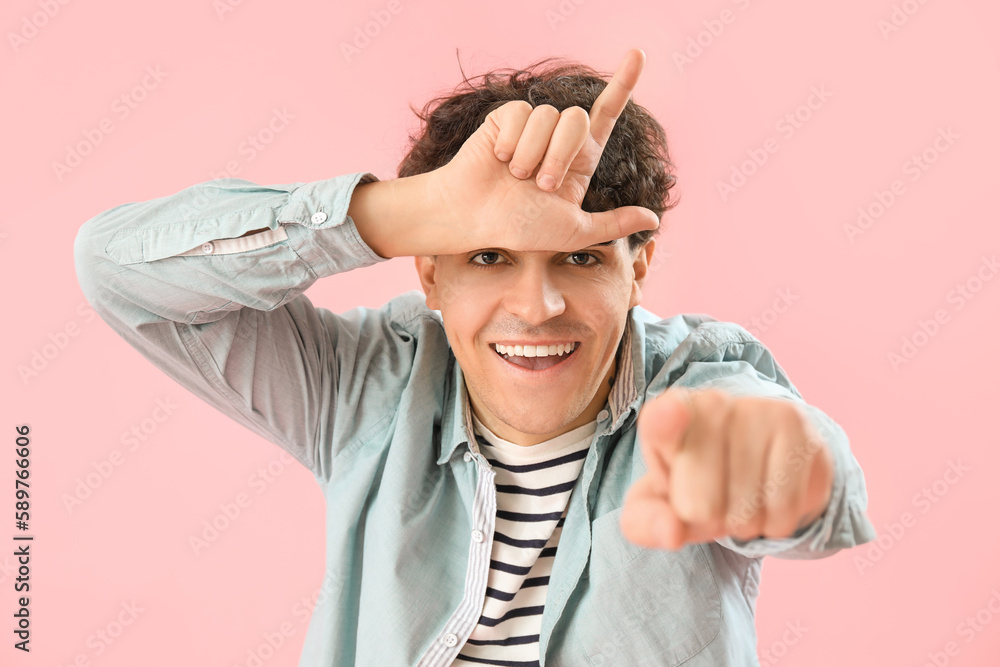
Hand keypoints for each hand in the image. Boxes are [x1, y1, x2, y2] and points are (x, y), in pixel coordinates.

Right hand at [430, 47, 659, 253]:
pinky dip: (512, 143)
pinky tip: (498, 159)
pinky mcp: (505, 119)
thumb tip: (655, 220)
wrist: (475, 218)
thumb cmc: (520, 227)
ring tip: (515, 176)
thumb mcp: (574, 231)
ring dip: (534, 154)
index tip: (638, 55)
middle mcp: (557, 139)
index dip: (622, 84)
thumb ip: (613, 224)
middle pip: (578, 119)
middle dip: (562, 156)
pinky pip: (521, 115)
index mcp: (578, 160)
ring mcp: (531, 128)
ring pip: (549, 116)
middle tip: (542, 185)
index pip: (606, 115)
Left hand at [620, 388, 834, 550]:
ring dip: (745, 523)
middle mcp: (710, 403)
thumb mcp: (660, 507)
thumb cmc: (697, 485)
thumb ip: (649, 523)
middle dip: (708, 519)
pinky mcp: (795, 425)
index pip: (661, 420)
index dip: (666, 421)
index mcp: (664, 417)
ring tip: (744, 496)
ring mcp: (756, 409)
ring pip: (745, 511)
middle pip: (700, 503)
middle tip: (715, 498)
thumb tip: (672, 532)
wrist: (757, 467)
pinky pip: (784, 506)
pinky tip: (772, 497)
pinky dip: (776, 522)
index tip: (674, 411)